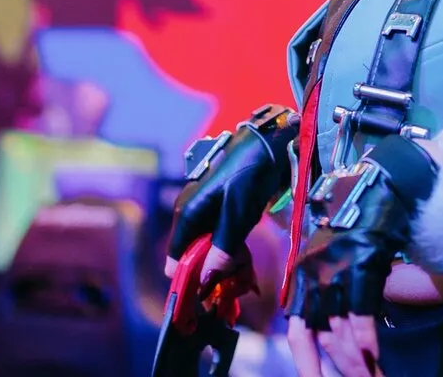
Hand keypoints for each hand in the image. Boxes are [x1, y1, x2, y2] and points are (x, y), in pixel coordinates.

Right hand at [165, 104, 297, 284]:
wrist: (267, 147)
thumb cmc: (248, 177)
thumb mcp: (237, 217)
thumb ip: (222, 250)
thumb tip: (206, 282)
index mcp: (186, 213)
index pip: (174, 258)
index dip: (186, 278)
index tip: (204, 296)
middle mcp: (190, 213)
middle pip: (191, 254)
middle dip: (208, 270)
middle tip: (231, 280)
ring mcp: (204, 211)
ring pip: (206, 247)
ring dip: (221, 259)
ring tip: (241, 265)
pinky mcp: (218, 210)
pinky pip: (217, 237)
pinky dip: (228, 247)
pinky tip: (242, 252)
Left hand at [284, 144, 432, 376]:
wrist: (380, 185)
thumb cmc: (358, 219)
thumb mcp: (333, 256)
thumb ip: (329, 291)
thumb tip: (334, 330)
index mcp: (303, 275)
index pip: (297, 330)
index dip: (305, 362)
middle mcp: (314, 275)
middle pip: (317, 338)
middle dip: (334, 369)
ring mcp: (337, 270)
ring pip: (341, 332)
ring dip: (357, 362)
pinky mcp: (361, 265)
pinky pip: (362, 313)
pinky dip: (368, 340)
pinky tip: (375, 359)